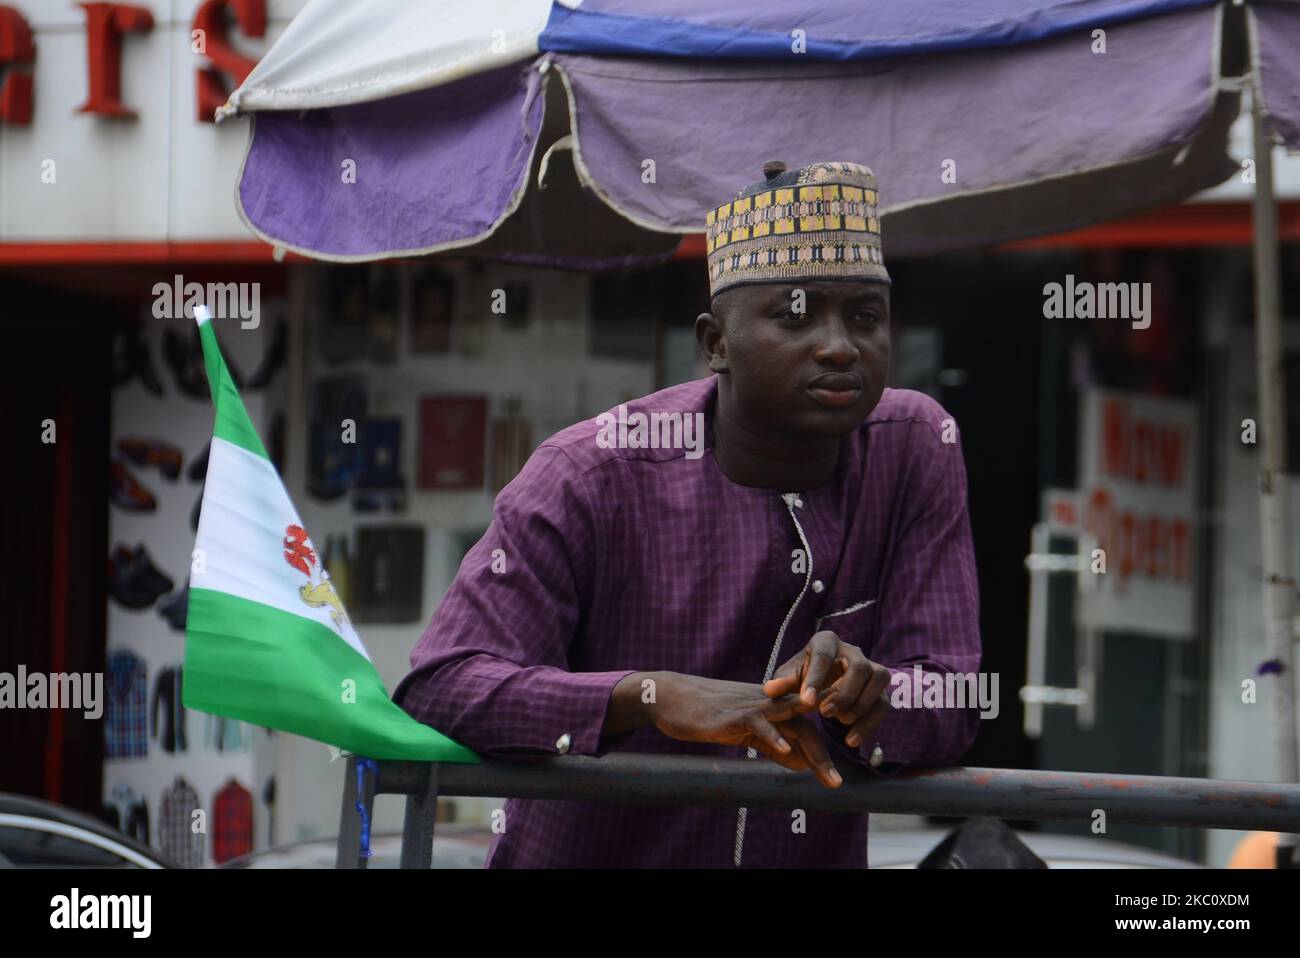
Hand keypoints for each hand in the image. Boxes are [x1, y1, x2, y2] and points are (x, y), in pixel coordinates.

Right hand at [643, 673, 841, 787]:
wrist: (671, 695)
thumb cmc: (707, 714)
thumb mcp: (745, 732)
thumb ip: (773, 745)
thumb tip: (801, 763)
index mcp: (772, 708)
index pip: (806, 728)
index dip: (822, 751)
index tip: (835, 776)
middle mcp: (768, 704)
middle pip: (806, 726)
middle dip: (824, 756)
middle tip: (837, 783)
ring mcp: (752, 705)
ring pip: (791, 722)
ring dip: (812, 748)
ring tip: (828, 775)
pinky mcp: (734, 712)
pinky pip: (759, 722)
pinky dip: (773, 735)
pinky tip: (785, 749)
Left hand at [762, 630, 892, 748]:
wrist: (822, 682)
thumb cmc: (802, 677)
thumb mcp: (788, 678)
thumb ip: (780, 684)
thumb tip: (770, 690)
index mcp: (826, 642)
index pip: (824, 655)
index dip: (816, 678)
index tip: (806, 701)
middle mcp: (853, 651)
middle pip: (859, 666)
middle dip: (844, 692)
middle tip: (824, 713)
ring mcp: (871, 667)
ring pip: (879, 680)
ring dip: (861, 705)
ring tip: (839, 723)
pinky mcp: (880, 688)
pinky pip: (883, 704)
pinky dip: (869, 723)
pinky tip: (851, 740)